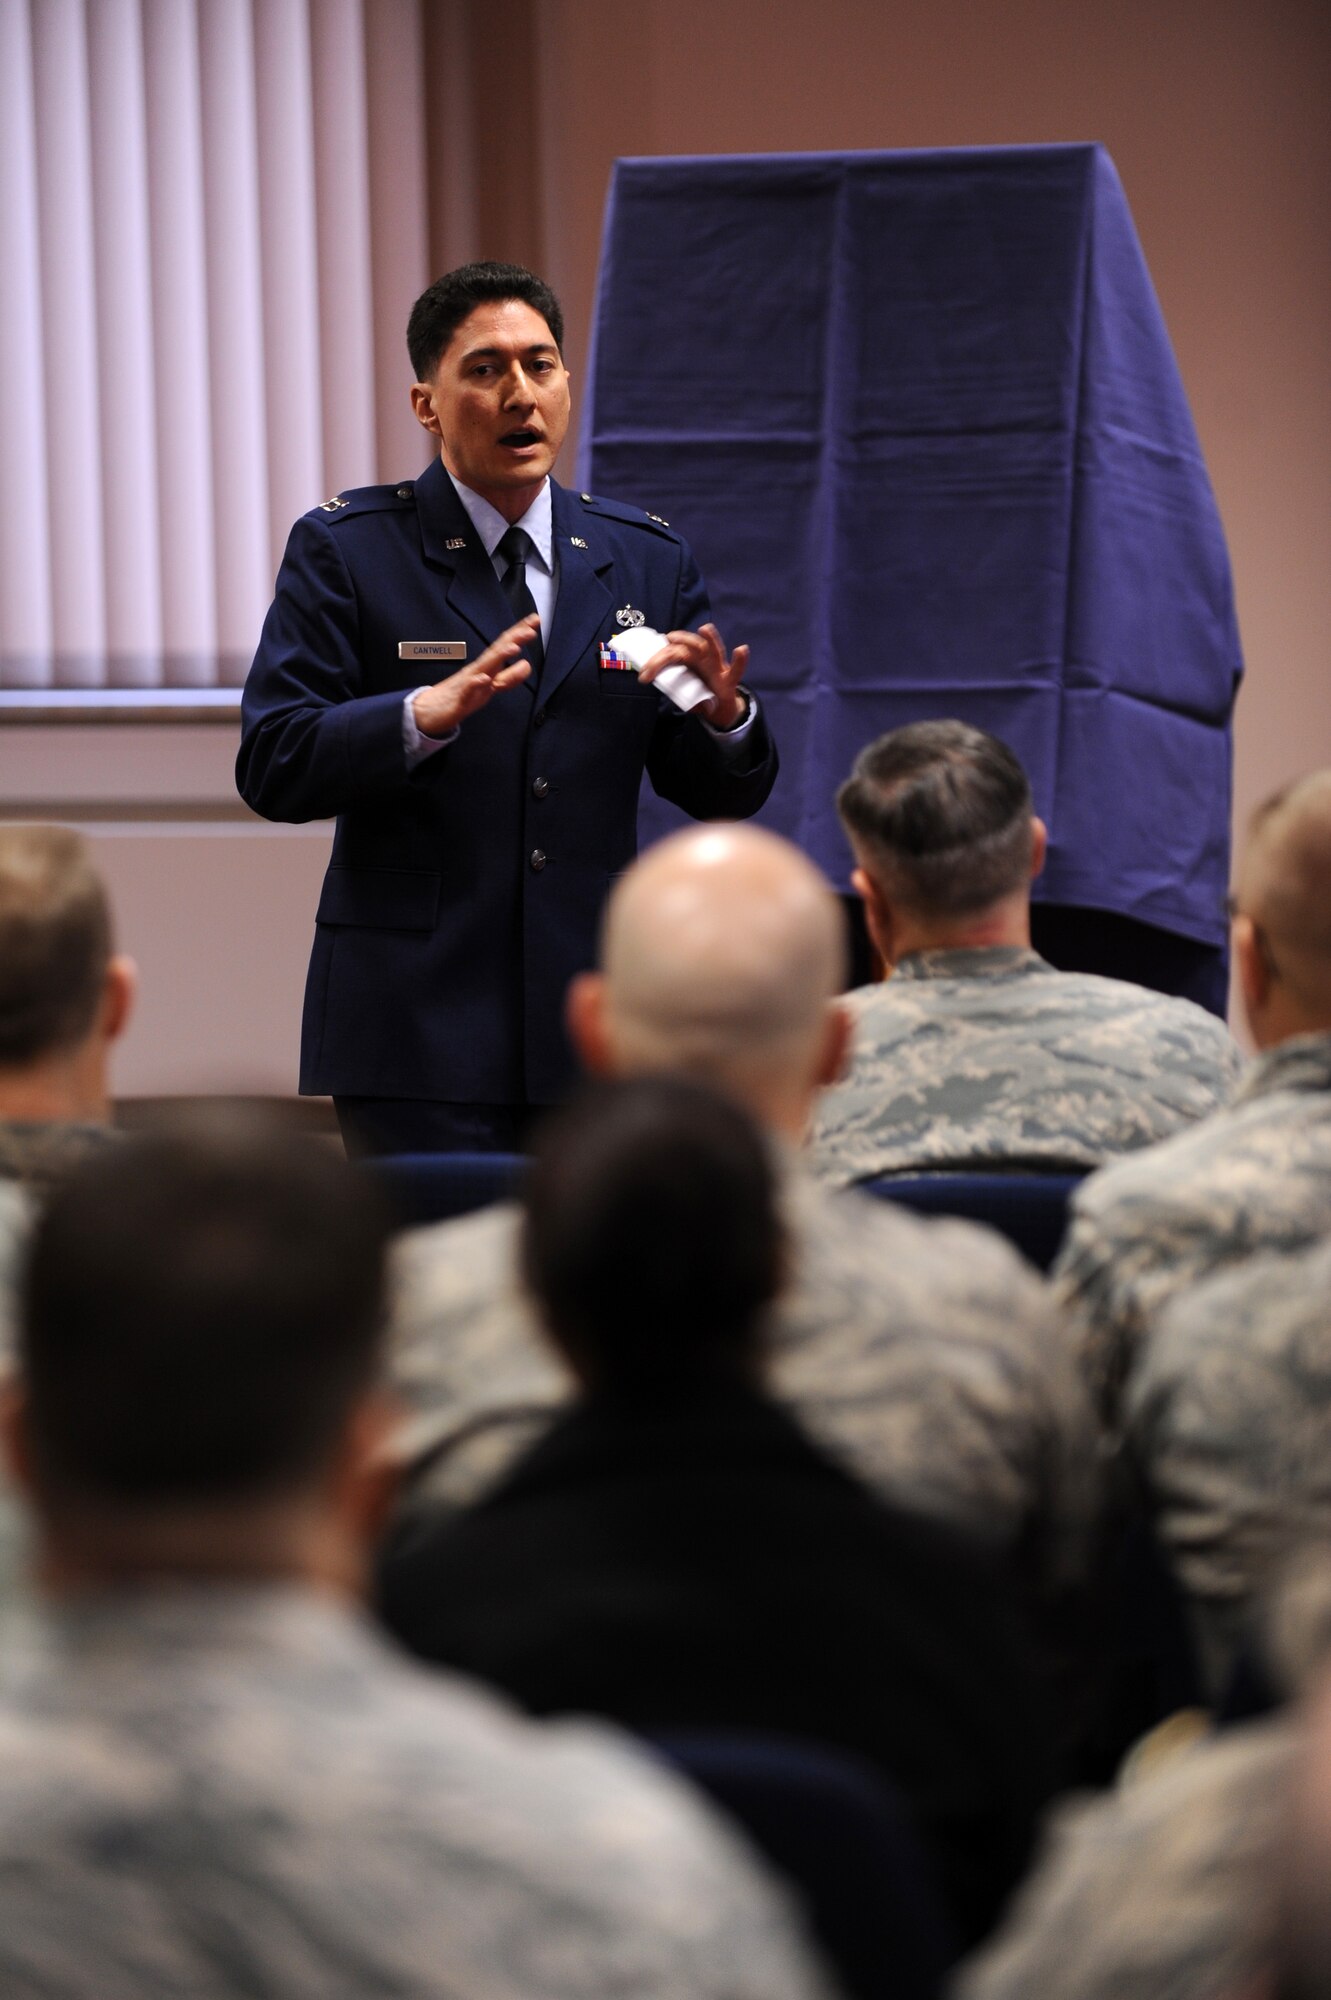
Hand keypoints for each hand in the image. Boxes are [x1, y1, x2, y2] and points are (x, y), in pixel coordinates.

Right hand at [410, 616, 538, 736]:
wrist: (428, 711)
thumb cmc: (461, 697)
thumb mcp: (490, 688)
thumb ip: (508, 678)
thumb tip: (526, 665)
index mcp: (486, 668)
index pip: (504, 646)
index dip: (519, 633)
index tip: (535, 620)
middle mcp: (478, 671)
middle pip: (497, 651)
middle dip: (514, 638)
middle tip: (531, 626)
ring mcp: (467, 685)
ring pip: (484, 668)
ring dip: (498, 657)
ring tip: (514, 648)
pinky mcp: (458, 701)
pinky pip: (467, 692)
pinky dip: (475, 684)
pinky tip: (483, 679)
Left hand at [636, 621, 748, 728]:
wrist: (719, 709)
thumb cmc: (700, 694)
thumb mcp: (681, 690)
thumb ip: (670, 684)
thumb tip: (651, 680)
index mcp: (690, 660)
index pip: (672, 653)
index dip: (657, 661)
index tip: (643, 675)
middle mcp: (703, 659)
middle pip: (687, 648)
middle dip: (670, 653)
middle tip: (653, 664)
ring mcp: (718, 668)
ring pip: (712, 649)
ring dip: (710, 638)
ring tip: (705, 629)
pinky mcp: (729, 681)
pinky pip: (736, 671)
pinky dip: (740, 661)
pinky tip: (741, 650)